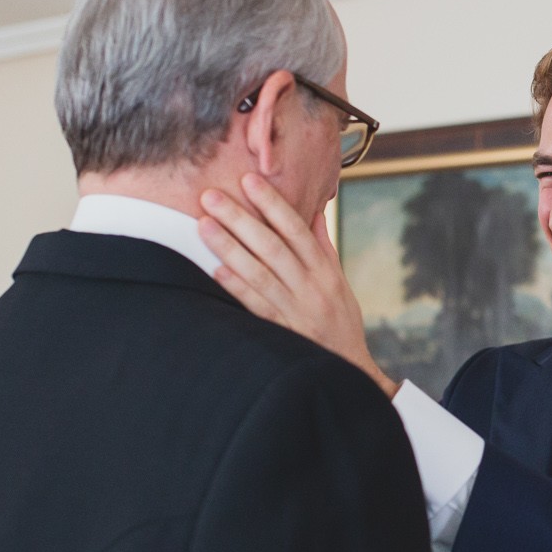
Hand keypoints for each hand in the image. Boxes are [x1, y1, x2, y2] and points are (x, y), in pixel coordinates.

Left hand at [198, 175, 397, 397]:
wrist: (348, 370)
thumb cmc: (341, 322)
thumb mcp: (338, 282)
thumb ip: (323, 246)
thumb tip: (314, 211)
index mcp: (324, 271)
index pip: (296, 229)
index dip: (273, 204)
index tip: (249, 180)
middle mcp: (310, 287)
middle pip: (272, 246)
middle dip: (241, 218)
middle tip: (211, 195)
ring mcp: (295, 311)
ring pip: (259, 273)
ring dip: (230, 247)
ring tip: (204, 225)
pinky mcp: (282, 333)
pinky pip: (256, 307)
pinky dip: (237, 288)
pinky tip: (215, 269)